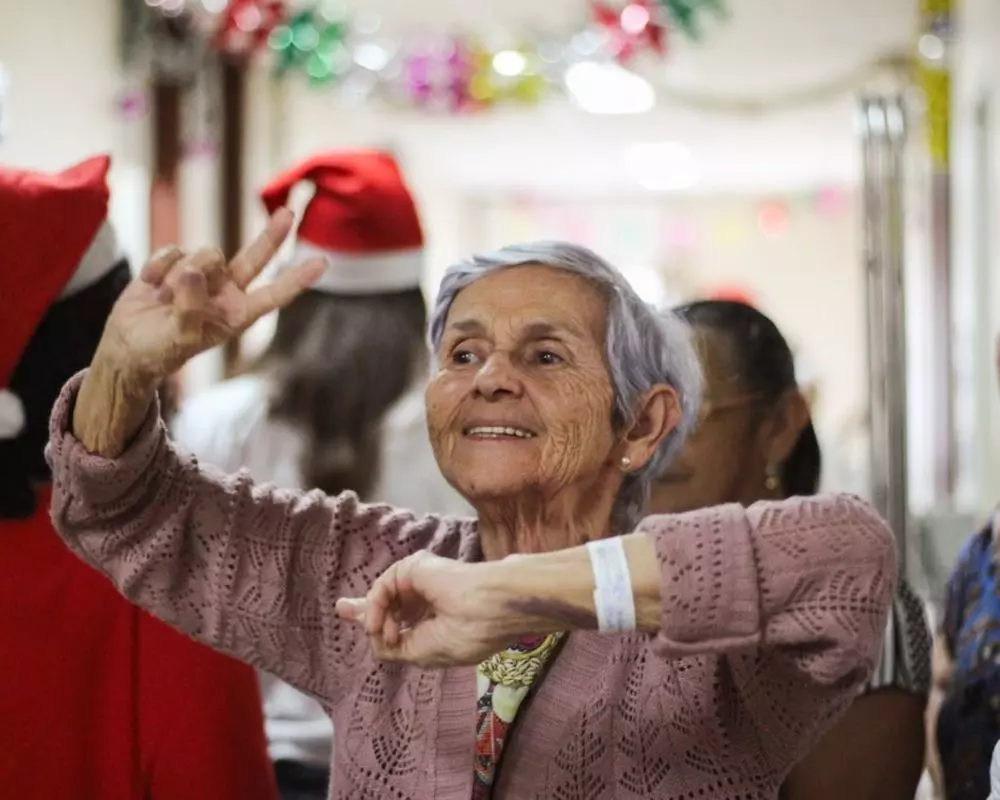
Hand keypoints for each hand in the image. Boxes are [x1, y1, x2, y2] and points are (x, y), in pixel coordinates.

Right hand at [97, 208, 323, 382]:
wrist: (127, 344)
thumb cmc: (161, 349)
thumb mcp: (180, 336)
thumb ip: (190, 306)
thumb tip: (193, 269)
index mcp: (237, 314)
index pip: (273, 294)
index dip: (297, 279)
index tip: (322, 263)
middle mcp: (226, 291)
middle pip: (254, 258)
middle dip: (272, 236)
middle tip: (289, 213)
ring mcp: (202, 275)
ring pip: (204, 253)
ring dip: (179, 275)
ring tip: (165, 300)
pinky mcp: (176, 262)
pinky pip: (173, 250)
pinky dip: (158, 267)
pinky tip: (150, 286)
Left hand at [335, 552, 542, 667]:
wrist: (492, 607)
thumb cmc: (469, 634)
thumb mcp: (423, 652)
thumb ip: (393, 645)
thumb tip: (370, 635)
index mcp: (435, 620)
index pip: (402, 619)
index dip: (382, 622)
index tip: (367, 627)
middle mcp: (427, 598)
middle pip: (388, 601)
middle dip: (365, 609)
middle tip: (342, 608)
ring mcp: (421, 581)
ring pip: (384, 598)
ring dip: (377, 620)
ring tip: (383, 633)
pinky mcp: (414, 567)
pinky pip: (383, 587)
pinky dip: (375, 606)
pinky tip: (379, 623)